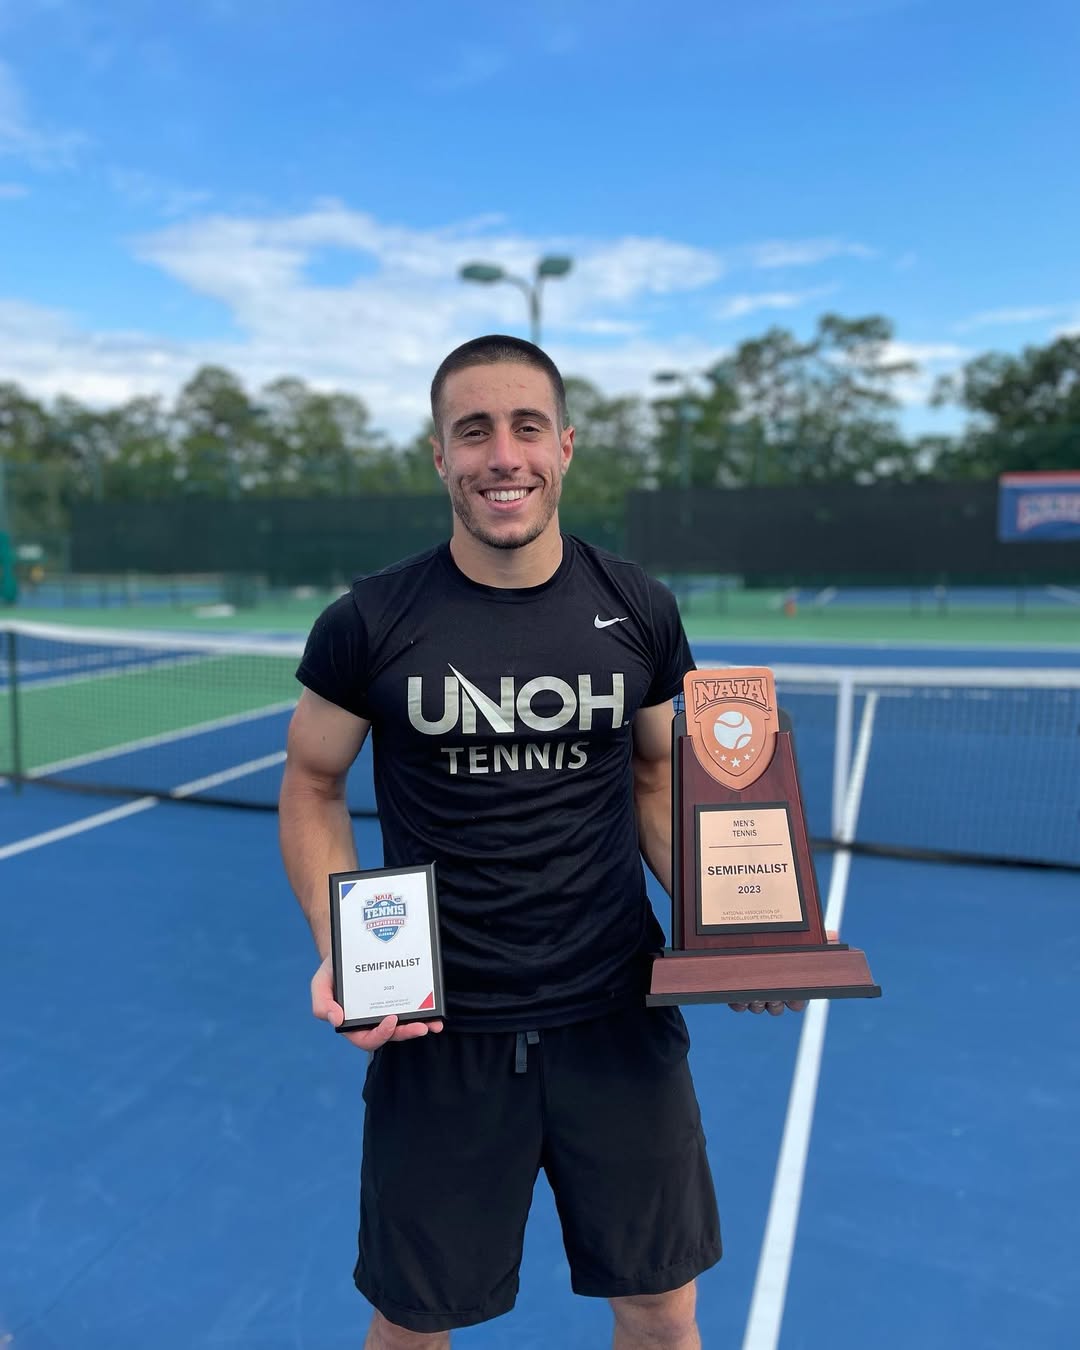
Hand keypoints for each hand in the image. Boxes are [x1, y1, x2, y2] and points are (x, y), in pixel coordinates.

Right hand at [310, 955, 443, 1049]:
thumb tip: (336, 1020)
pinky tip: (436, 1012)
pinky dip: (425, 1012)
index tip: (391, 1020)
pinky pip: (413, 1009)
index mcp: (353, 1023)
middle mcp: (372, 1020)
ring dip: (420, 1026)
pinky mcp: (400, 999)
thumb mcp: (320, 983)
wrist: (349, 948)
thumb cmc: (333, 970)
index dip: (380, 1034)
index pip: (367, 1039)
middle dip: (406, 1032)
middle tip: (421, 1027)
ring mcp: (388, 1010)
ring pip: (405, 1025)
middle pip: (391, 1034)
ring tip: (433, 1023)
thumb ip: (321, 1003)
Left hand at [727, 929, 839, 1015]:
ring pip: (758, 1007)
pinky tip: (739, 994)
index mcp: (791, 985)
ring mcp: (755, 994)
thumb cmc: (781, 941)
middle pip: (777, 1008)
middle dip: (776, 1003)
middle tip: (773, 994)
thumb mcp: (801, 940)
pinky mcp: (737, 992)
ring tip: (755, 993)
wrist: (749, 936)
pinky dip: (738, 1001)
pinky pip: (738, 1004)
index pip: (799, 1002)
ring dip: (757, 1002)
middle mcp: (774, 993)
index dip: (797, 1002)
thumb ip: (819, 939)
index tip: (794, 997)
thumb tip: (834, 934)